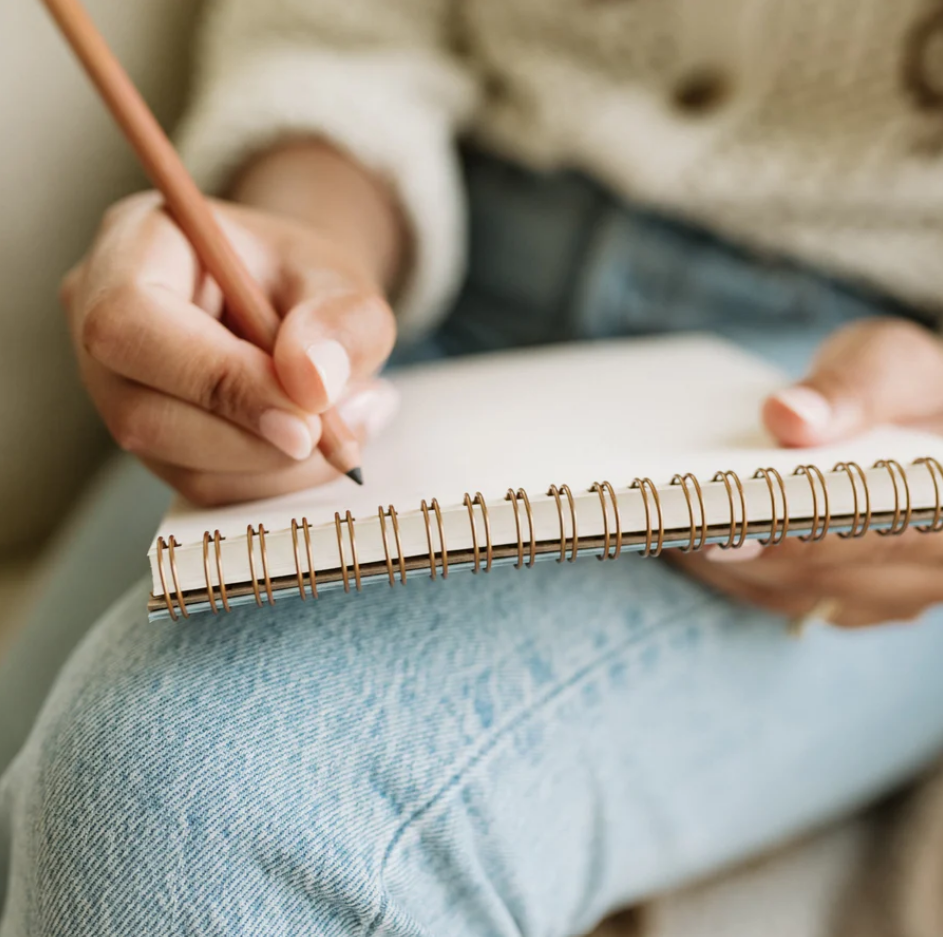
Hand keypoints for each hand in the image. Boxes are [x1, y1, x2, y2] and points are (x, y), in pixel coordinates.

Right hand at [63, 192, 397, 504]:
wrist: (296, 306)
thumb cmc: (306, 281)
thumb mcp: (341, 281)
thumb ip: (340, 321)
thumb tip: (311, 382)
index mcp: (133, 247)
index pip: (131, 322)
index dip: (217, 379)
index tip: (307, 415)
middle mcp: (99, 324)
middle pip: (142, 413)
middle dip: (253, 439)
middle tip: (338, 433)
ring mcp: (116, 391)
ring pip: (178, 463)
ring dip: (276, 464)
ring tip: (347, 425)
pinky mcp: (151, 443)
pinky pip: (206, 486)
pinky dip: (275, 478)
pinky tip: (321, 443)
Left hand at [672, 318, 942, 626]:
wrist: (909, 421)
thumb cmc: (905, 390)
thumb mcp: (890, 364)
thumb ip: (853, 388)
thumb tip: (789, 419)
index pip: (872, 535)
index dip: (798, 532)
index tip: (728, 519)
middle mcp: (924, 574)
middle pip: (815, 573)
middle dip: (736, 542)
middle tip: (663, 514)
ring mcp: (877, 597)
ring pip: (784, 590)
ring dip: (717, 557)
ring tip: (655, 517)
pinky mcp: (833, 599)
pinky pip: (769, 593)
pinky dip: (721, 564)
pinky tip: (675, 530)